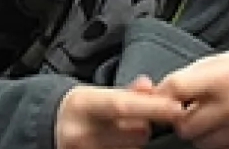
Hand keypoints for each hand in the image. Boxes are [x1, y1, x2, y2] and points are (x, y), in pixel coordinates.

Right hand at [54, 76, 185, 148]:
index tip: (177, 109)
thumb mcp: (98, 93)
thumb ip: (128, 91)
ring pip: (133, 148)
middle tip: (140, 120)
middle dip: (147, 126)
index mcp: (83, 104)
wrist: (51, 127)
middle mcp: (80, 132)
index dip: (153, 108)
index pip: (123, 106)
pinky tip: (118, 142)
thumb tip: (148, 85)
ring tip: (123, 132)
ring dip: (138, 141)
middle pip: (135, 133)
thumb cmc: (83, 108)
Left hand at [157, 37, 228, 148]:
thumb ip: (186, 80)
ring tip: (222, 115)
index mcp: (226, 76)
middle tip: (202, 106)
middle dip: (186, 118)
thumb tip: (145, 98)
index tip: (165, 98)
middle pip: (183, 125)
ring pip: (199, 143)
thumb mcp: (220, 61)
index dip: (163, 97)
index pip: (174, 91)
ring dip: (203, 133)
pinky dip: (222, 142)